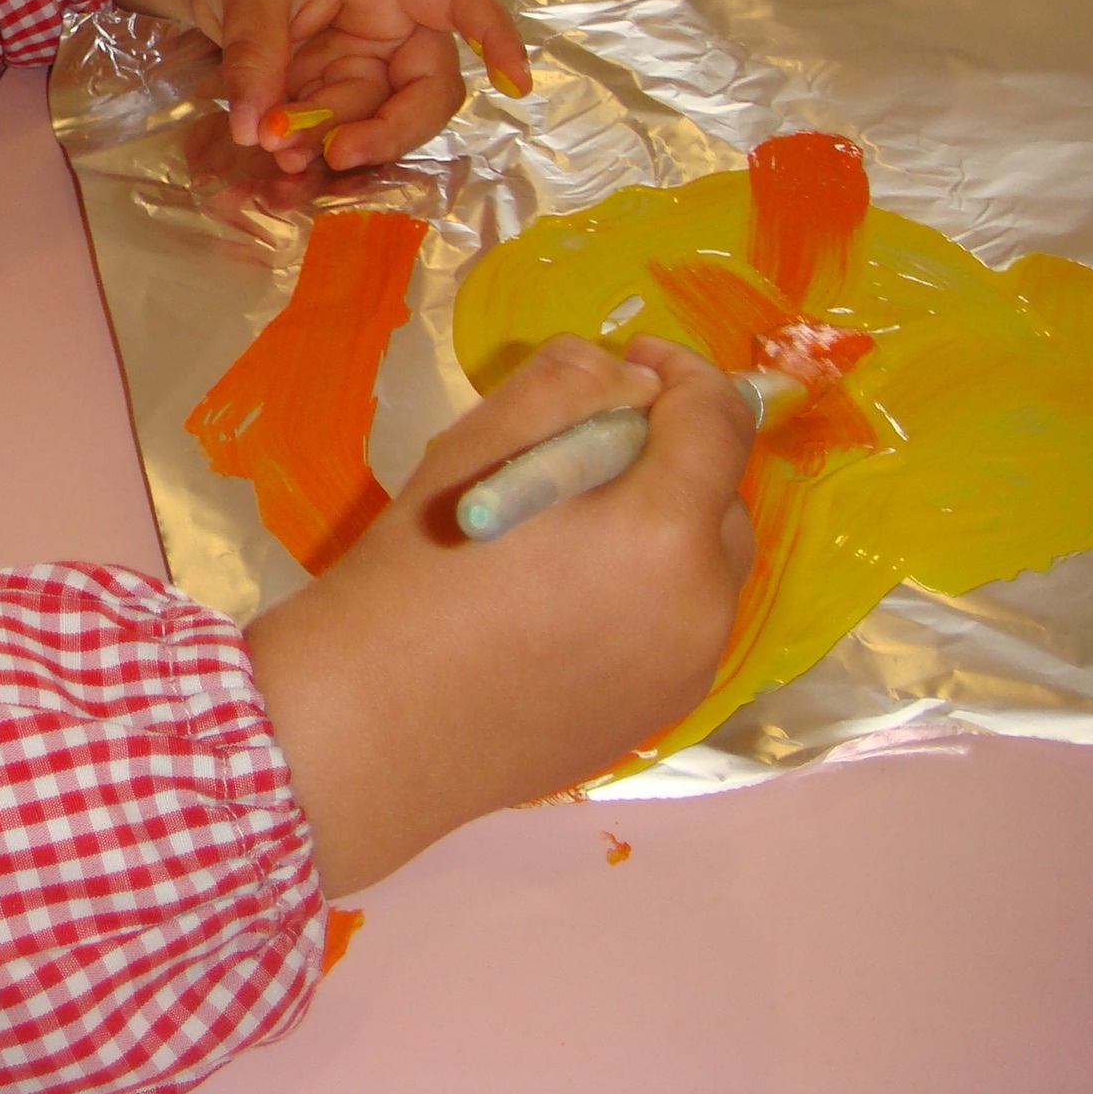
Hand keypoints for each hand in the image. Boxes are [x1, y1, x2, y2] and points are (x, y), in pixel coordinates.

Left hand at [99, 0, 528, 171]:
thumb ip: (256, 55)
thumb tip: (255, 129)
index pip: (457, 2)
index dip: (494, 37)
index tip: (516, 82)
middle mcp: (386, 33)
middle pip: (423, 93)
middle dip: (388, 130)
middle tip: (337, 153)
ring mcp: (353, 70)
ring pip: (369, 124)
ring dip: (330, 147)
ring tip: (275, 154)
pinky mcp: (318, 98)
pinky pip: (326, 138)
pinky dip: (304, 159)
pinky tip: (272, 178)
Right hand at [244, 335, 755, 895]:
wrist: (370, 729)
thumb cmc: (411, 577)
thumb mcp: (474, 448)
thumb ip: (566, 385)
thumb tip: (629, 379)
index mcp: (662, 533)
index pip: (721, 421)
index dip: (683, 373)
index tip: (632, 363)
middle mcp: (702, 610)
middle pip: (722, 498)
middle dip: (671, 459)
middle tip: (582, 456)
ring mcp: (688, 674)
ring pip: (705, 568)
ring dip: (662, 530)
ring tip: (567, 535)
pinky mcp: (658, 716)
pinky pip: (678, 627)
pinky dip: (645, 594)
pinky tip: (560, 603)